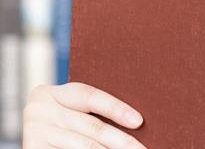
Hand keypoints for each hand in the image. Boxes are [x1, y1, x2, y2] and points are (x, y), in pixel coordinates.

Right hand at [23, 82, 146, 147]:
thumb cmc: (64, 120)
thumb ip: (92, 110)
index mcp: (53, 92)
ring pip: (84, 146)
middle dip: (121, 140)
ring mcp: (34, 133)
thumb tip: (136, 119)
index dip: (116, 108)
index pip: (91, 97)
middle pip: (91, 126)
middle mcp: (40, 110)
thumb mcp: (71, 110)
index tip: (138, 121)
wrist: (36, 139)